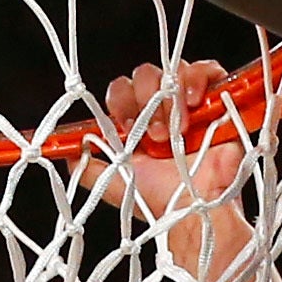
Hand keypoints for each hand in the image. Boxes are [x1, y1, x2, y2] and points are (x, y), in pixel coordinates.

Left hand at [92, 58, 250, 237]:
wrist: (194, 212)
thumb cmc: (161, 201)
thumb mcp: (115, 184)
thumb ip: (88, 168)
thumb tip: (64, 152)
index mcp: (138, 122)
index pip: (122, 90)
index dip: (120, 102)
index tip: (125, 128)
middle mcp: (163, 109)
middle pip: (146, 75)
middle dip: (146, 100)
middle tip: (154, 135)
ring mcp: (190, 103)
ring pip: (174, 71)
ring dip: (170, 98)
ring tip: (176, 130)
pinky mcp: (217, 101)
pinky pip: (207, 70)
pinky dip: (197, 78)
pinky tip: (192, 102)